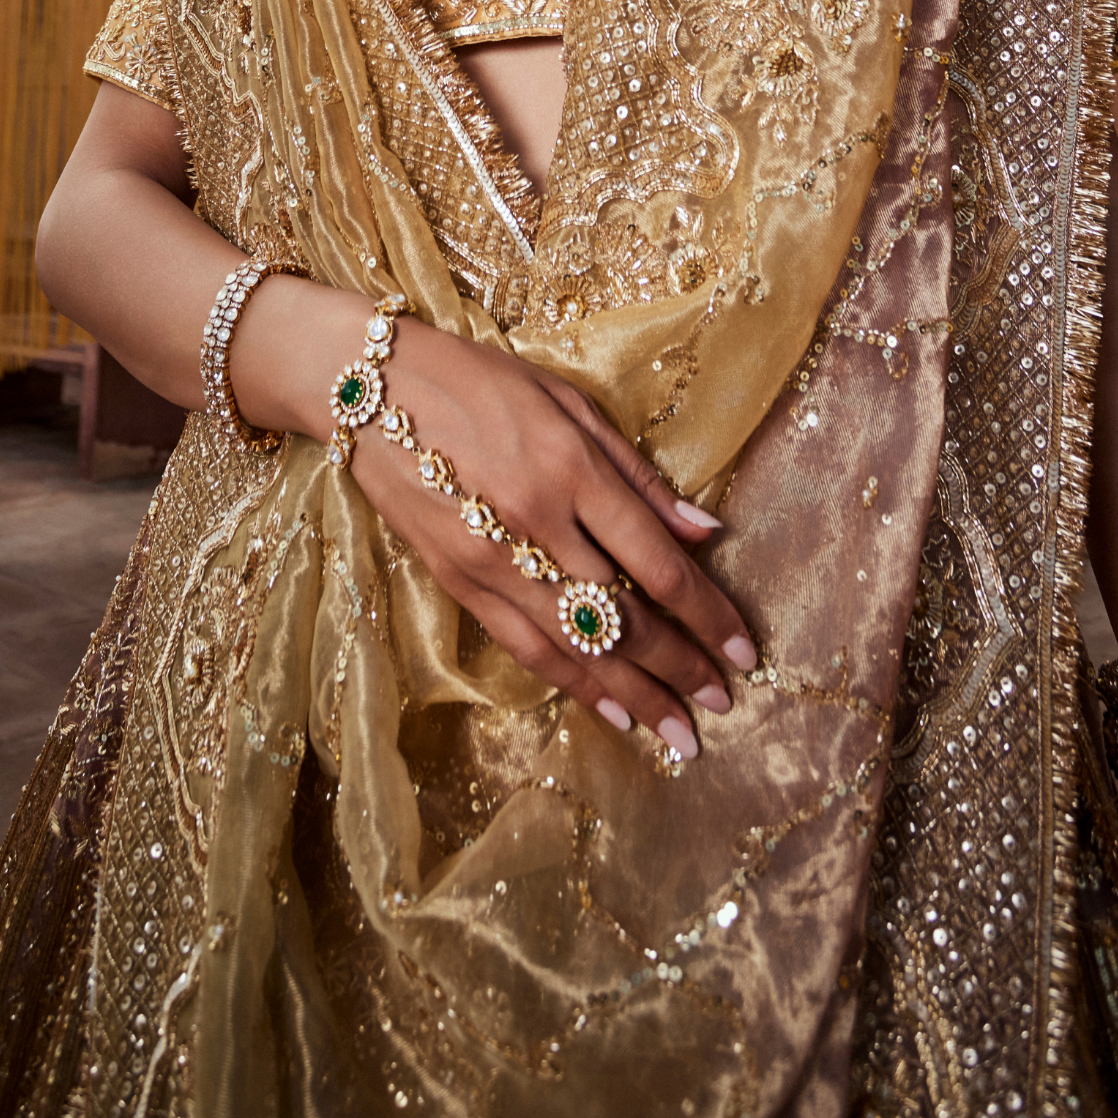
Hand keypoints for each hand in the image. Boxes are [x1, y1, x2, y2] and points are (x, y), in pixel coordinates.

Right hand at [346, 321, 755, 757]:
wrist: (370, 387)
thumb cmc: (478, 380)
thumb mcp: (567, 401)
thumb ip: (636, 473)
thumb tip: (703, 531)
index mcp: (572, 468)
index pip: (659, 563)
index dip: (709, 614)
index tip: (746, 650)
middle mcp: (537, 523)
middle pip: (626, 617)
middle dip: (683, 667)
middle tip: (724, 703)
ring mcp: (493, 561)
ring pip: (580, 648)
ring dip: (638, 696)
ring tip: (681, 737)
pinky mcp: (458, 583)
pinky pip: (527, 649)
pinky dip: (574, 686)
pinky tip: (613, 713)